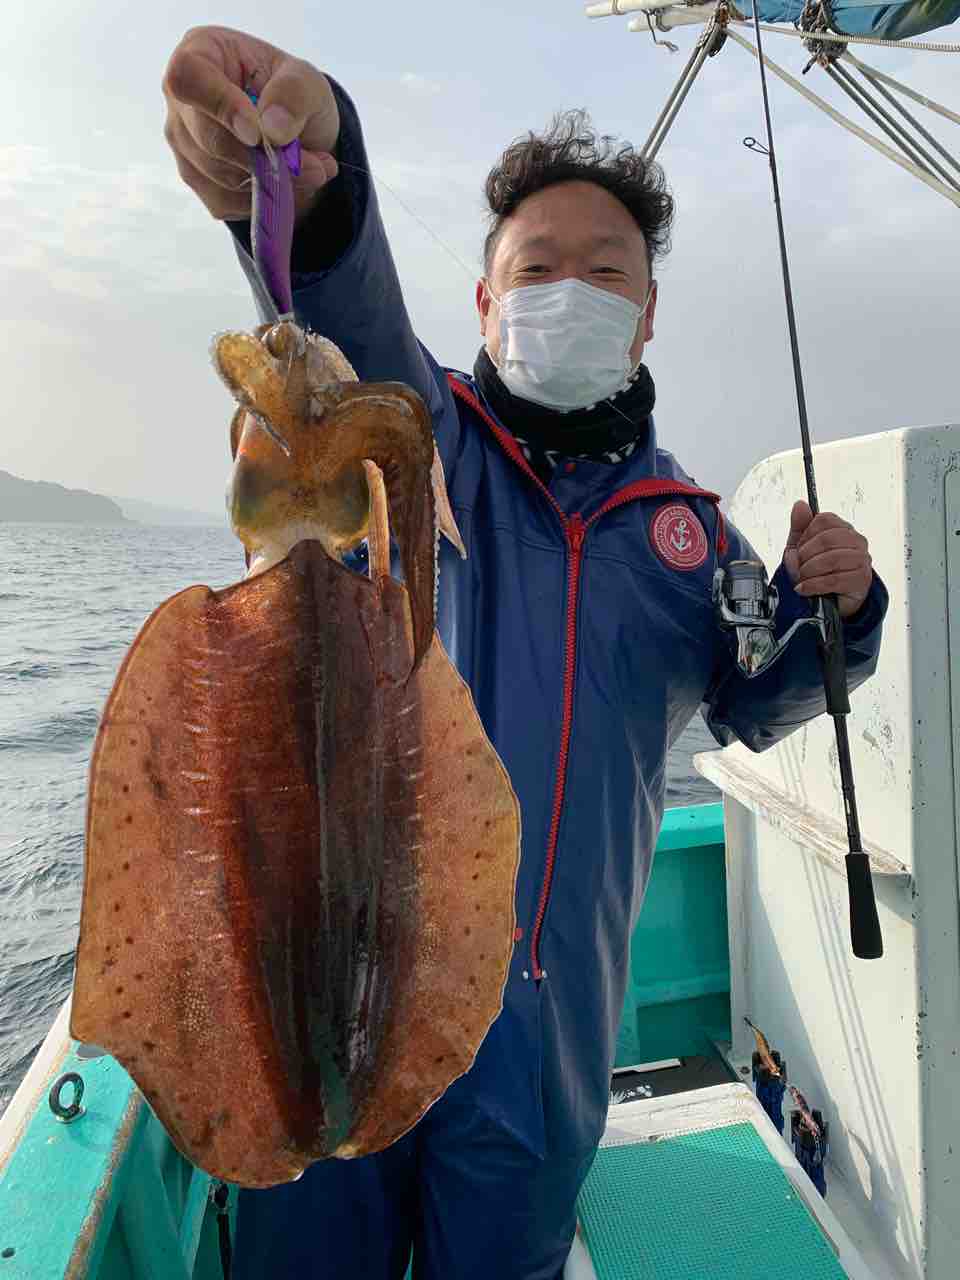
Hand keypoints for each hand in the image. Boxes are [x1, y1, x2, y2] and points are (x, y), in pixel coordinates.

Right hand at [163, 26, 339, 220]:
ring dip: (271, 181)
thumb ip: (294, 94)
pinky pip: (224, 200)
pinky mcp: (196, 179)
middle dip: (263, 158)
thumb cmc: (294, 95)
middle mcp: (182, 100)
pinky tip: (284, 182)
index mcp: (201, 52)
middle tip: (314, 164)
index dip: (221, 106)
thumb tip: (273, 128)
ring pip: (218, 175)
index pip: (188, 77)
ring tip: (311, 170)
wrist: (299, 136)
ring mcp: (184, 142)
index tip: (258, 133)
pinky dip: (261, 199)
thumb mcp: (308, 81)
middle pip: (207, 137)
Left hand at [782, 500, 872, 618]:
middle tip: (798, 567)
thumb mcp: (802, 548)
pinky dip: (814, 585)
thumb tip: (799, 504)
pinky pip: (834, 580)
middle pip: (827, 539)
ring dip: (809, 571)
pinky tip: (804, 589)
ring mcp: (862, 560)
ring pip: (832, 559)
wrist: (829, 600)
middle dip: (805, 555)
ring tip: (801, 579)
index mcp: (843, 528)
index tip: (799, 550)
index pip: (824, 520)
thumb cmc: (816, 571)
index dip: (806, 535)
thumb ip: (800, 527)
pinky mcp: (862, 580)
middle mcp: (857, 541)